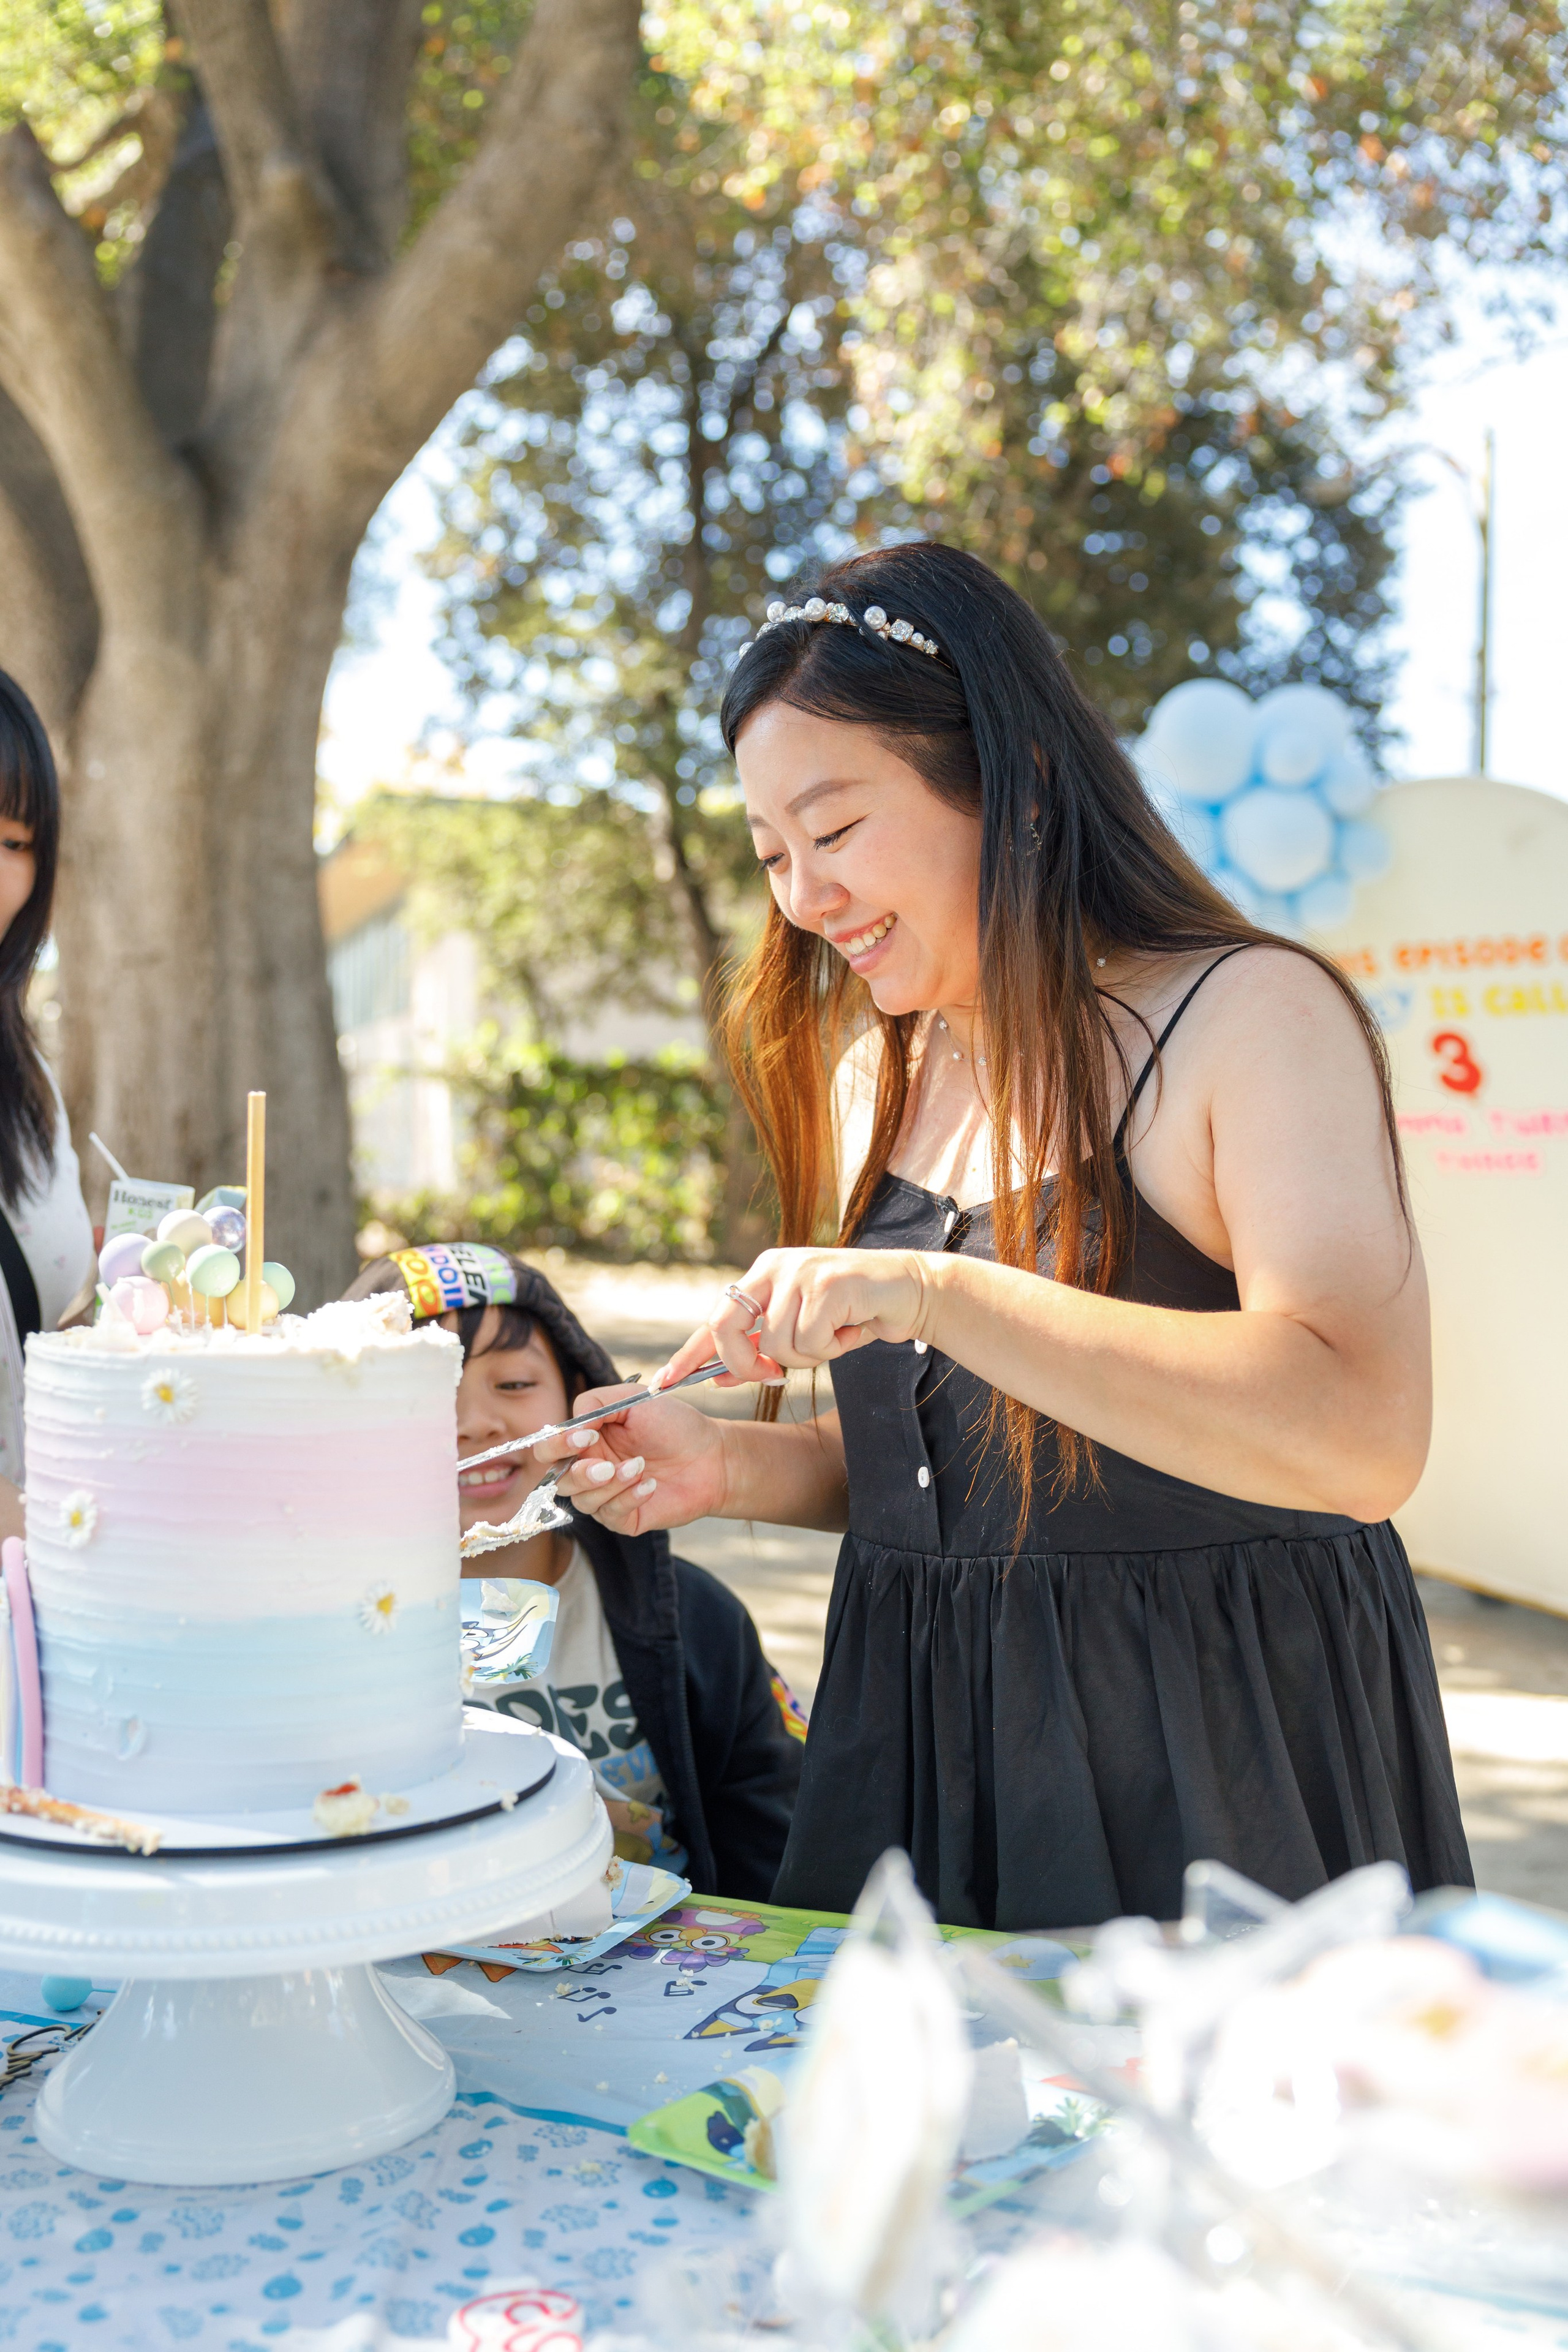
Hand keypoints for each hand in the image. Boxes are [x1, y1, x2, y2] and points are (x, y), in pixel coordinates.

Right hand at [530, 1384, 731, 1537]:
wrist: (713, 1455)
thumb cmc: (674, 1425)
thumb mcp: (633, 1400)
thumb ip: (595, 1404)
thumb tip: (572, 1427)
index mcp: (587, 1440)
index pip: (550, 1448)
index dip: (558, 1445)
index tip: (586, 1436)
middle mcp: (591, 1469)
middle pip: (558, 1480)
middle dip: (578, 1474)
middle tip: (607, 1466)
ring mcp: (607, 1496)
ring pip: (583, 1501)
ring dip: (611, 1485)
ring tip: (641, 1467)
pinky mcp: (625, 1517)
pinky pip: (611, 1515)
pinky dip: (629, 1498)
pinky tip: (650, 1485)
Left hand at [655, 1248, 934, 1387]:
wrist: (909, 1290)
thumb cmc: (853, 1314)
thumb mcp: (801, 1332)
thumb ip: (761, 1350)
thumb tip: (717, 1378)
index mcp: (764, 1274)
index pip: (715, 1318)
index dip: (689, 1353)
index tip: (663, 1382)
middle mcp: (775, 1267)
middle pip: (726, 1325)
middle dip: (744, 1363)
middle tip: (772, 1376)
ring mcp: (800, 1272)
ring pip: (776, 1344)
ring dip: (810, 1356)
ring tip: (836, 1335)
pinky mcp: (827, 1284)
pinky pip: (810, 1341)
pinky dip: (834, 1348)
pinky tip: (852, 1329)